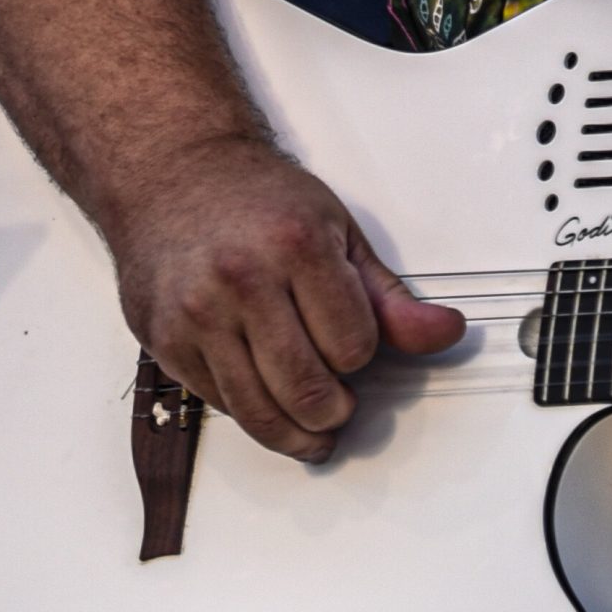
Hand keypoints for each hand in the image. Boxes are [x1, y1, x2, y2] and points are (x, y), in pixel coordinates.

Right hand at [102, 138, 465, 460]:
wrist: (176, 176)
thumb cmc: (261, 201)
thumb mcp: (339, 233)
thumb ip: (390, 297)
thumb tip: (445, 333)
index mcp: (297, 246)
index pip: (352, 345)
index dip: (361, 356)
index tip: (355, 347)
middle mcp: (243, 281)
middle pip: (307, 389)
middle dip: (334, 411)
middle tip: (341, 409)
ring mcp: (198, 314)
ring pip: (259, 410)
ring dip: (296, 435)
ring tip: (313, 432)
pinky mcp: (166, 341)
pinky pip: (219, 404)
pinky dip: (250, 415)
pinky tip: (266, 404)